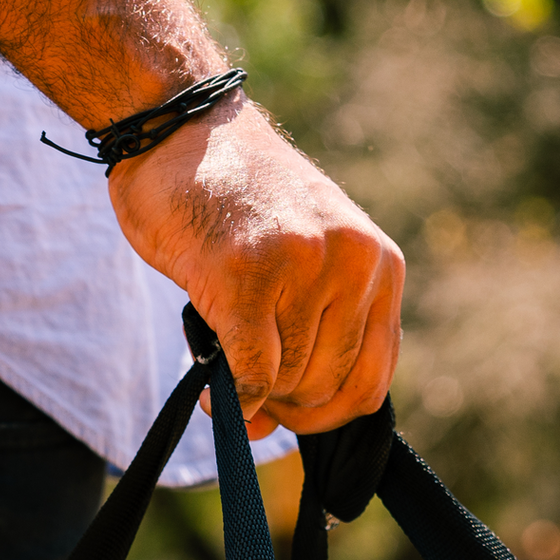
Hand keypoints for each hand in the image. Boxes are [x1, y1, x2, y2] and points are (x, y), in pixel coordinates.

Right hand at [110, 100, 403, 439]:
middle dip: (285, 404)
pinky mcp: (247, 276)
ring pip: (288, 384)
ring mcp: (303, 265)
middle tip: (247, 385)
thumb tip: (267, 432)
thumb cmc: (234, 205)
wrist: (179, 127)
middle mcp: (353, 262)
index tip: (288, 409)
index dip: (326, 413)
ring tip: (224, 360)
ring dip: (252, 393)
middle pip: (328, 389)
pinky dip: (231, 398)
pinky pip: (252, 376)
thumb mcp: (301, 263)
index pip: (372, 381)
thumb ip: (306, 341)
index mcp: (380, 262)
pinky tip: (212, 390)